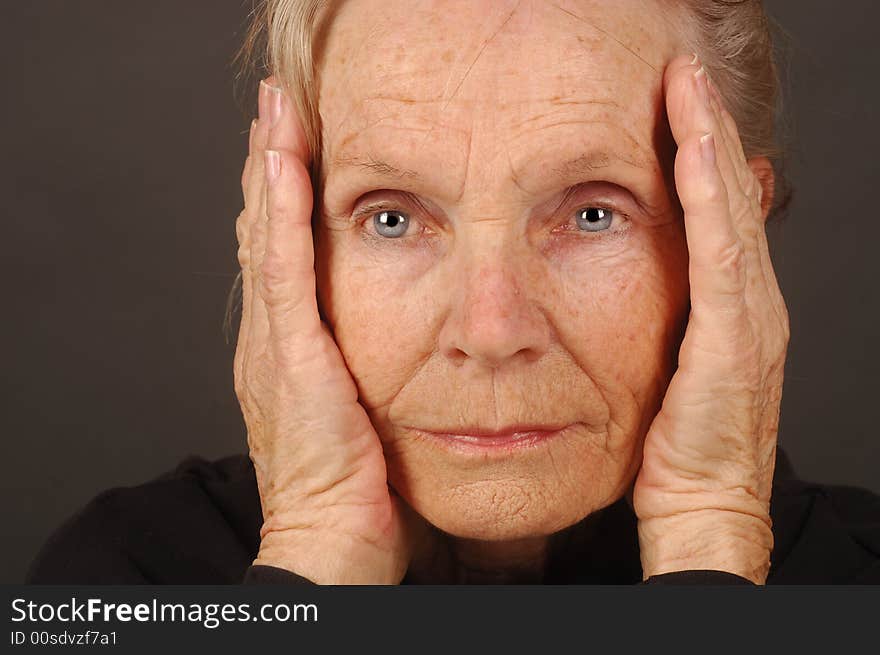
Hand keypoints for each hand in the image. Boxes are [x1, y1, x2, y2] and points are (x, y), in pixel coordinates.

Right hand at [234, 78, 418, 583]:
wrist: (333, 542)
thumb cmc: (357, 489)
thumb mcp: (361, 415)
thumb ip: (365, 370)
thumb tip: (407, 344)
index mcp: (286, 353)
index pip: (279, 259)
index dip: (280, 202)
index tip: (293, 151)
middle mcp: (269, 340)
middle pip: (262, 236)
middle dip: (269, 171)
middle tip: (277, 111)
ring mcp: (274, 346)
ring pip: (265, 239)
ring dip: (268, 172)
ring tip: (274, 112)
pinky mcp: (292, 357)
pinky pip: (283, 271)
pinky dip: (277, 213)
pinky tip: (279, 163)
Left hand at [632, 55, 789, 583]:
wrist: (705, 504)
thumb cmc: (679, 441)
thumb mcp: (667, 362)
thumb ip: (664, 312)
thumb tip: (636, 265)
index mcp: (731, 304)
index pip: (717, 210)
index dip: (700, 151)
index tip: (674, 100)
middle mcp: (751, 301)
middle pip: (730, 196)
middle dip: (708, 129)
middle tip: (687, 70)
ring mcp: (751, 318)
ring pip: (731, 212)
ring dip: (712, 145)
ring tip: (691, 86)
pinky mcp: (736, 341)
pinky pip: (722, 257)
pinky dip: (712, 201)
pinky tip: (696, 154)